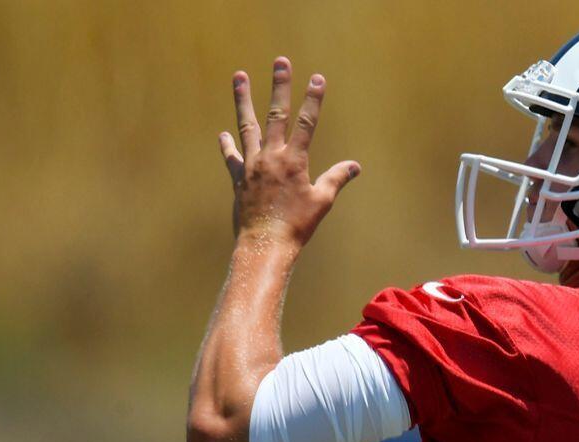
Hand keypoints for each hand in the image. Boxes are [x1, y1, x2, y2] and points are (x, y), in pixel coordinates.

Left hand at [218, 57, 360, 246]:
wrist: (265, 244)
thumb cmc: (297, 225)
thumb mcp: (322, 201)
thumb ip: (336, 179)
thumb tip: (354, 166)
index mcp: (294, 161)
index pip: (306, 123)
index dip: (313, 100)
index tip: (317, 78)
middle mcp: (271, 157)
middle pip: (276, 114)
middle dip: (280, 86)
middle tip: (281, 62)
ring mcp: (251, 165)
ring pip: (247, 125)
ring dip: (243, 99)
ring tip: (239, 76)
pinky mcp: (238, 178)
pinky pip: (232, 156)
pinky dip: (228, 145)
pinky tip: (224, 133)